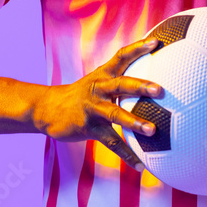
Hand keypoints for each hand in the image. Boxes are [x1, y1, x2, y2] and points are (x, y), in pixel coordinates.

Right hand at [33, 37, 163, 170]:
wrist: (46, 109)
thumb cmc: (80, 96)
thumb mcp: (96, 82)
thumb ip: (119, 80)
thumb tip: (150, 82)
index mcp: (102, 75)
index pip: (122, 56)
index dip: (138, 48)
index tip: (156, 41)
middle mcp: (98, 88)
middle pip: (121, 84)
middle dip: (141, 86)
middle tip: (160, 90)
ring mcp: (92, 108)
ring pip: (115, 114)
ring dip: (134, 122)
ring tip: (152, 130)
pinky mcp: (87, 128)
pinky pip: (110, 142)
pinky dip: (127, 154)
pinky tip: (140, 165)